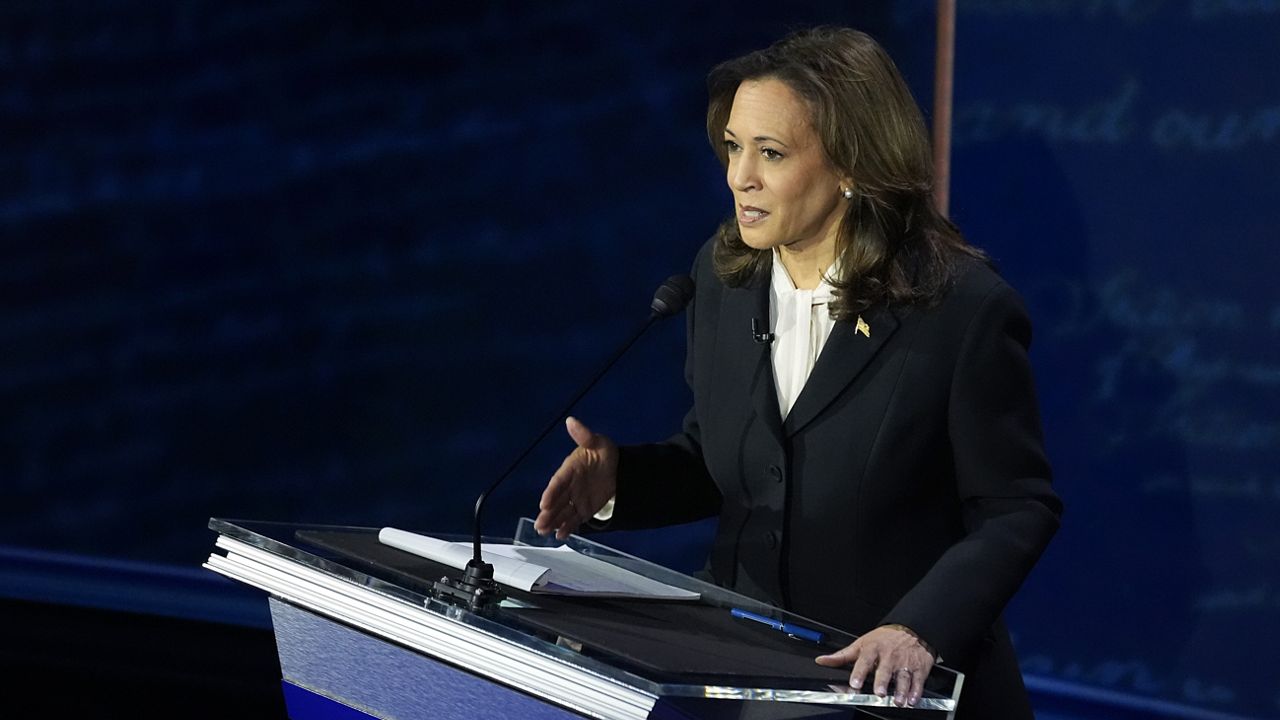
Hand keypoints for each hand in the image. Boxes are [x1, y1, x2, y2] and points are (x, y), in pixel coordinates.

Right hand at [534, 416, 617, 539]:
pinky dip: (568, 527)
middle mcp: (569, 486)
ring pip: (562, 512)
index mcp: (569, 469)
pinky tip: (561, 535)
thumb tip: (571, 421)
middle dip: (548, 512)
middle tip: (539, 524)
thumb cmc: (604, 453)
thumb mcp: (598, 442)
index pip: (558, 482)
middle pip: (556, 500)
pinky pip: (575, 519)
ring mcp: (575, 499)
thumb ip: (584, 436)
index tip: (544, 503)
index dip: (551, 492)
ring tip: (544, 531)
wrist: (618, 468)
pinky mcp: (583, 509)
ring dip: (553, 521)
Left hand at [815, 624, 935, 706]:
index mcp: (873, 649)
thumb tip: (822, 661)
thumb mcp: (861, 643)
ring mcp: (905, 662)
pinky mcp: (919, 668)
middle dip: (882, 682)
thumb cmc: (884, 639)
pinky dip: (916, 691)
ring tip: (899, 701)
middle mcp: (889, 656)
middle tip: (879, 693)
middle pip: (885, 670)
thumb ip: (842, 656)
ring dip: (901, 690)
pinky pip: (918, 680)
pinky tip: (913, 699)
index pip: (864, 661)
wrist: (912, 629)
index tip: (854, 683)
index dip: (859, 673)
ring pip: (903, 677)